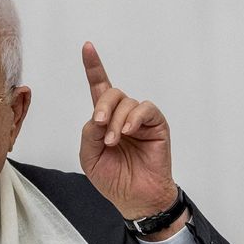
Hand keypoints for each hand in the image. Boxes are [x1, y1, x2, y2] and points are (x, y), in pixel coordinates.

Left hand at [79, 41, 178, 221]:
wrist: (134, 197)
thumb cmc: (112, 177)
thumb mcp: (89, 156)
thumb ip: (89, 133)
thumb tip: (98, 115)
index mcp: (105, 119)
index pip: (98, 87)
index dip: (94, 67)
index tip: (87, 46)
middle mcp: (123, 114)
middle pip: (111, 92)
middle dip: (102, 106)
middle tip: (99, 125)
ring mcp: (140, 119)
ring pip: (126, 102)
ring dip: (116, 120)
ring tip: (114, 142)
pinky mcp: (156, 125)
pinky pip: (146, 109)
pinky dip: (134, 118)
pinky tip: (127, 131)